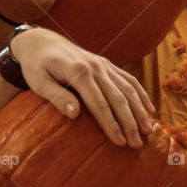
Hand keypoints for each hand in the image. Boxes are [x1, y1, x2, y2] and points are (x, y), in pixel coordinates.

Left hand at [10, 28, 155, 146]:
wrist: (41, 41)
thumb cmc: (36, 66)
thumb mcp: (38, 82)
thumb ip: (56, 97)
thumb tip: (75, 114)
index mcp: (79, 72)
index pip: (99, 103)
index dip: (111, 124)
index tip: (120, 142)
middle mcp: (96, 67)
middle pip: (118, 98)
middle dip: (130, 122)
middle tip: (137, 144)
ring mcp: (104, 65)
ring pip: (128, 89)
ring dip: (140, 110)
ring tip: (149, 131)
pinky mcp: (107, 65)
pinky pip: (128, 79)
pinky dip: (141, 94)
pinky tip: (149, 109)